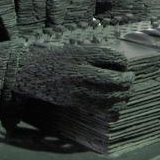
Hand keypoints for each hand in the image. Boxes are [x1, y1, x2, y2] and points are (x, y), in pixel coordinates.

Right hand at [11, 45, 133, 112]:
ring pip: (112, 97)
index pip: (116, 60)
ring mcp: (77, 89)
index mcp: (83, 55)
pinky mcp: (74, 102)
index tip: (123, 66)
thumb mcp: (75, 50)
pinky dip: (113, 108)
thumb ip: (96, 55)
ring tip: (124, 92)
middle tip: (130, 79)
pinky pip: (101, 109)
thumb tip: (121, 65)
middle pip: (117, 81)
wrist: (29, 73)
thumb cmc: (55, 59)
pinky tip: (115, 105)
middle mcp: (81, 72)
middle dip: (128, 82)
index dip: (124, 64)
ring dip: (123, 96)